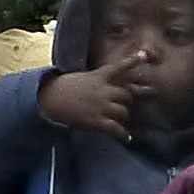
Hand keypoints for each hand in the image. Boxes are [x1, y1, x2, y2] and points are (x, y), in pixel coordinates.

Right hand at [40, 58, 156, 138]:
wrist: (49, 99)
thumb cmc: (63, 88)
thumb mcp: (82, 78)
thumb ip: (97, 80)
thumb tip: (106, 85)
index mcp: (98, 77)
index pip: (119, 67)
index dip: (132, 62)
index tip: (144, 56)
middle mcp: (103, 90)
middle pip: (126, 95)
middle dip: (127, 101)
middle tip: (123, 105)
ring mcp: (101, 106)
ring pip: (123, 112)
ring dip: (123, 116)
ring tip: (119, 120)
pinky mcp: (96, 121)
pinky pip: (116, 128)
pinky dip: (123, 134)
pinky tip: (127, 138)